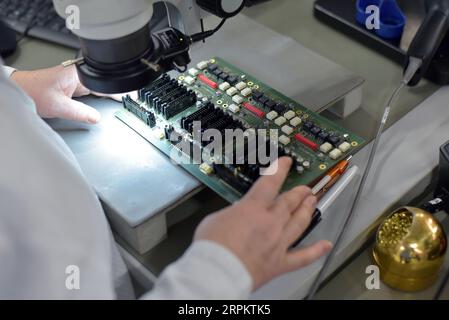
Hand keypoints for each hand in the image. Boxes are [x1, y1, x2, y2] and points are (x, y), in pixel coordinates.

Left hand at [10, 65, 122, 124]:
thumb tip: (97, 118)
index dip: (119, 90)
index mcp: (77, 74)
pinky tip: (103, 103)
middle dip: (116, 93)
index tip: (131, 97)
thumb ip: (80, 113)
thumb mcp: (59, 106)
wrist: (20, 90)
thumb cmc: (33, 92)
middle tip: (130, 102)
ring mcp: (76, 79)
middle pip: (104, 84)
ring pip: (98, 88)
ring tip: (119, 103)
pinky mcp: (73, 85)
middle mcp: (78, 74)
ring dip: (107, 95)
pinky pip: (91, 91)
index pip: (105, 82)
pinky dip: (98, 97)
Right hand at [195, 157, 332, 289]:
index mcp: (253, 209)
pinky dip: (316, 251)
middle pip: (290, 202)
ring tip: (313, 202)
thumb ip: (231, 214)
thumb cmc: (212, 248)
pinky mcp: (280, 263)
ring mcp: (278, 243)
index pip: (271, 182)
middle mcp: (270, 223)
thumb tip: (235, 215)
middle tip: (305, 188)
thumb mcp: (216, 219)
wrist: (217, 272)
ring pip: (300, 222)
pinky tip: (325, 245)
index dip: (280, 169)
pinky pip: (303, 257)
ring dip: (308, 210)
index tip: (286, 163)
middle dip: (299, 193)